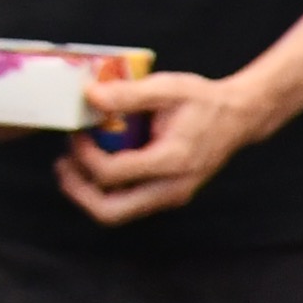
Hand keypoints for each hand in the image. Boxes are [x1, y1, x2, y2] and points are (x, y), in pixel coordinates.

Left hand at [55, 68, 270, 222]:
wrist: (238, 118)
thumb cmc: (204, 101)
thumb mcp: (168, 88)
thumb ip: (128, 93)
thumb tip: (89, 95)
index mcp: (173, 160)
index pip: (112, 173)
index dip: (84, 154)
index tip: (77, 131)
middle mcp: (173, 187)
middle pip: (110, 211)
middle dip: (78, 191)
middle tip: (64, 165)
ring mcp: (171, 196)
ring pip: (115, 213)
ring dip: (88, 194)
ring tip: (73, 166)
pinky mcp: (167, 196)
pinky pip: (127, 204)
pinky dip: (104, 191)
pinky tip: (96, 166)